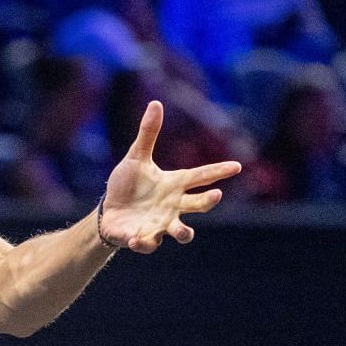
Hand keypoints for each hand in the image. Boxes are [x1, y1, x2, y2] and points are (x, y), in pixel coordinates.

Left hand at [99, 101, 241, 252]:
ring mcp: (160, 224)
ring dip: (184, 233)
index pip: (201, 176)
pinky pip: (148, 243)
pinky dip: (143, 242)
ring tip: (184, 232)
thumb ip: (148, 134)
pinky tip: (135, 238)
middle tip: (216, 195)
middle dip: (208, 202)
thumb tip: (156, 103)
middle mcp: (173, 205)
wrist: (109, 212)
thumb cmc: (127, 185)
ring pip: (180, 231)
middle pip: (197, 205)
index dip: (219, 171)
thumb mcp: (136, 157)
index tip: (237, 166)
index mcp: (174, 184)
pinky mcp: (143, 238)